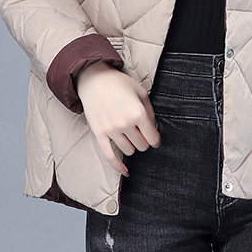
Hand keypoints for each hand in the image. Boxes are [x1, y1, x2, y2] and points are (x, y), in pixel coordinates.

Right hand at [76, 61, 161, 176]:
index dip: (156, 140)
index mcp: (138, 113)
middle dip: (144, 141)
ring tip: (129, 134)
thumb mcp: (141, 92)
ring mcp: (111, 130)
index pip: (153, 138)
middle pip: (142, 146)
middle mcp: (125, 123)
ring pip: (129, 151)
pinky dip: (118, 167)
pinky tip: (125, 171)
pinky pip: (110, 156)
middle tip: (140, 132)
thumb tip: (154, 129)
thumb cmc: (120, 84)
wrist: (95, 80)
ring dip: (132, 146)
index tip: (155, 138)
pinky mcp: (99, 134)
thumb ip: (150, 112)